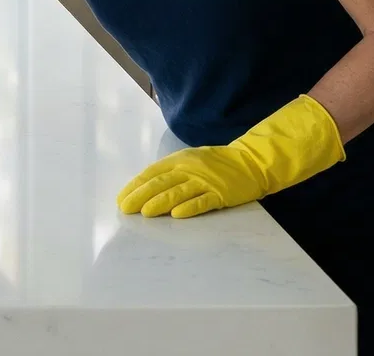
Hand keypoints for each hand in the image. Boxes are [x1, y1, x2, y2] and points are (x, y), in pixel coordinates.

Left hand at [117, 95, 344, 218]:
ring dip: (160, 203)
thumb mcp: (192, 161)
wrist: (252, 162)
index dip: (136, 186)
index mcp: (181, 160)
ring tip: (145, 213)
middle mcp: (190, 168)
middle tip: (126, 209)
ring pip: (178, 192)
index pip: (152, 173)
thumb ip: (172, 172)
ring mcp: (206, 181)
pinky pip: (203, 202)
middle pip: (161, 183)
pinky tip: (177, 215)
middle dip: (141, 196)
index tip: (121, 198)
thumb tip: (146, 187)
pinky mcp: (221, 193)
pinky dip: (189, 208)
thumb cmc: (218, 164)